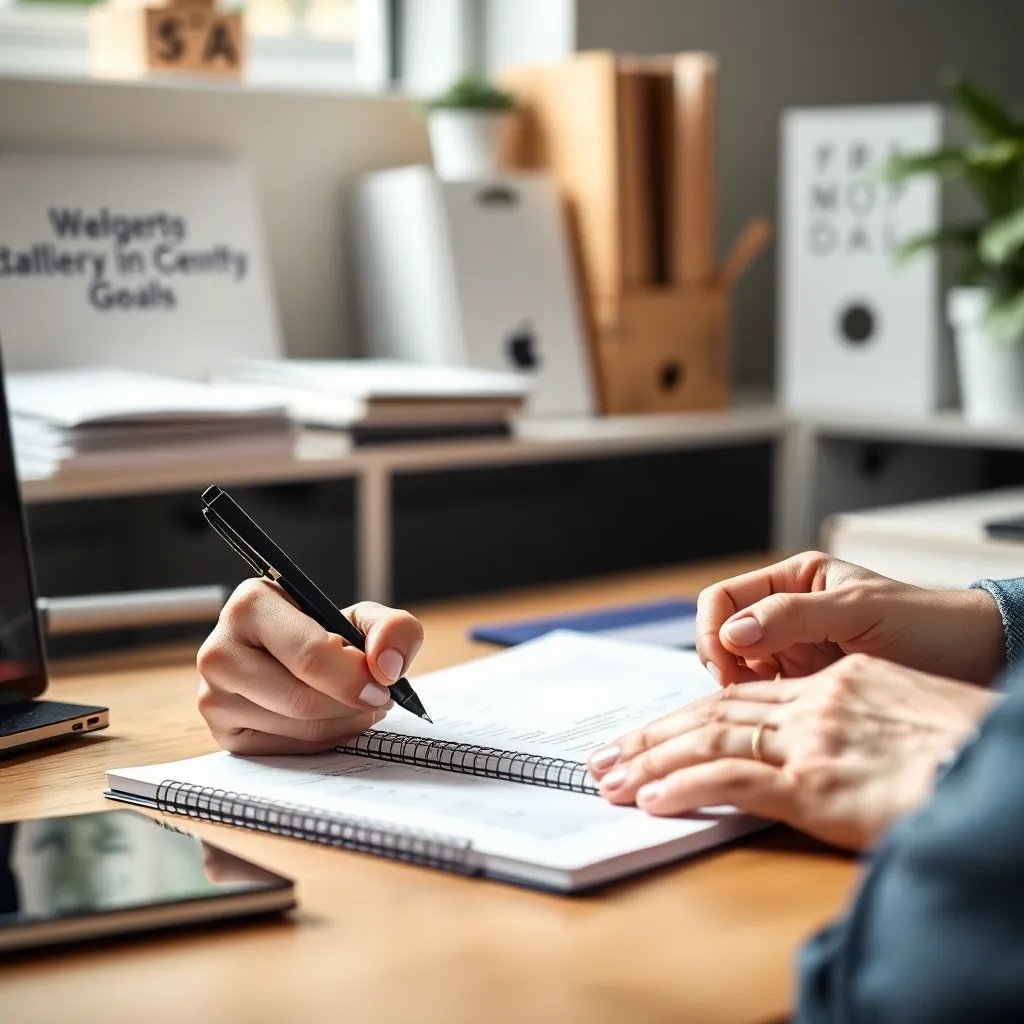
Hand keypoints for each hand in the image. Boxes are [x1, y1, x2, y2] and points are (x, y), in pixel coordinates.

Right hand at [197, 579, 423, 755]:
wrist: (291, 655)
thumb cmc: (324, 632)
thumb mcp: (362, 618)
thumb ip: (392, 628)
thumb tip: (387, 667)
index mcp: (250, 605)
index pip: (309, 655)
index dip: (354, 677)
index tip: (382, 686)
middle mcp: (219, 650)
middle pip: (302, 700)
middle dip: (352, 704)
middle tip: (379, 698)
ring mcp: (213, 696)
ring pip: (297, 728)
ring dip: (345, 722)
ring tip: (361, 704)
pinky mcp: (223, 733)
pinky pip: (287, 749)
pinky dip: (325, 739)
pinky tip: (336, 719)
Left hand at [588, 654, 1000, 849]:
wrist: (1006, 768)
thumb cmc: (970, 749)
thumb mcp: (910, 713)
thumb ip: (856, 720)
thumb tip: (829, 743)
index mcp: (838, 682)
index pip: (743, 695)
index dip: (690, 712)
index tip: (653, 730)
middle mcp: (817, 704)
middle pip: (713, 711)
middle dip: (653, 735)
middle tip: (608, 752)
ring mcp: (814, 743)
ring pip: (710, 740)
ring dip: (653, 761)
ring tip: (612, 776)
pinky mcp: (817, 786)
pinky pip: (732, 781)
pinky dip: (686, 787)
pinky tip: (653, 799)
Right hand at [696, 551, 1004, 686]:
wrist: (976, 663)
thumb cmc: (928, 624)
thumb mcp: (859, 610)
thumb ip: (794, 616)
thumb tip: (734, 632)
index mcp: (792, 581)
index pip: (724, 599)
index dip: (714, 630)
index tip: (726, 663)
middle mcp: (785, 616)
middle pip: (722, 637)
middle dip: (721, 665)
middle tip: (735, 695)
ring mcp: (794, 653)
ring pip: (737, 671)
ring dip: (738, 691)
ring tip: (760, 711)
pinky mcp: (806, 690)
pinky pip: (764, 699)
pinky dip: (759, 712)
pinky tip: (776, 723)